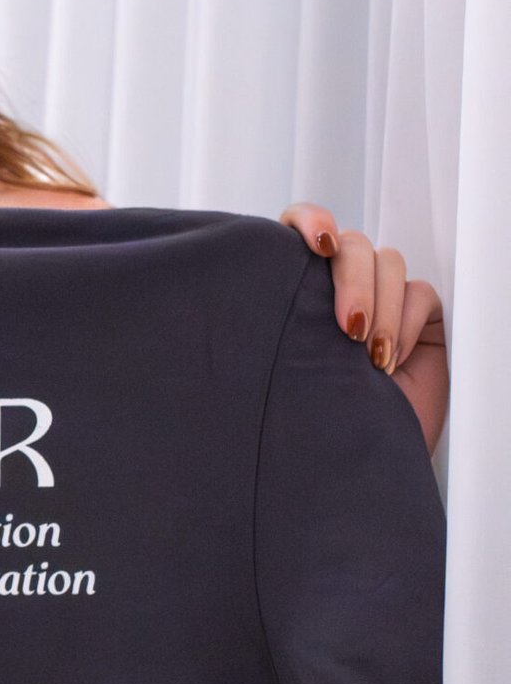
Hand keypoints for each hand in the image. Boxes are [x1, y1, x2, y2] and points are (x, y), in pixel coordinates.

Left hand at [280, 204, 448, 455]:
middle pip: (351, 245)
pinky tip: (390, 361)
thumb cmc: (308, 422)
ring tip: (370, 360)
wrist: (351, 464)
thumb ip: (281, 323)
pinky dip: (404, 322)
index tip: (318, 244)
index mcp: (295, 285)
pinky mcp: (417, 314)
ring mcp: (380, 296)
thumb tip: (264, 292)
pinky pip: (418, 293)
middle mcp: (336, 285)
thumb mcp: (282, 368)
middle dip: (353, 281)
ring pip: (387, 262)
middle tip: (348, 329)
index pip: (300, 224)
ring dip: (380, 306)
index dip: (310, 220)